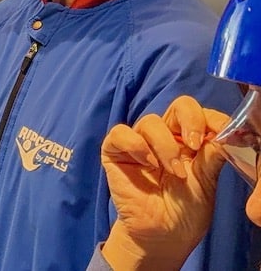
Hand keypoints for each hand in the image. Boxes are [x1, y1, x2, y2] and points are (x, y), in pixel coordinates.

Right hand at [100, 95, 229, 269]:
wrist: (162, 236)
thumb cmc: (185, 211)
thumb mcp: (206, 181)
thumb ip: (213, 155)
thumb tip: (227, 133)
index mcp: (190, 140)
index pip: (201, 114)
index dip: (212, 119)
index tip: (222, 134)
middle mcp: (166, 136)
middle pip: (178, 106)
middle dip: (190, 120)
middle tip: (195, 144)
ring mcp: (139, 142)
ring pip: (151, 122)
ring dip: (165, 146)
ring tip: (174, 172)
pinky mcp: (116, 151)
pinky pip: (121, 134)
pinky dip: (136, 145)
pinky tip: (147, 164)